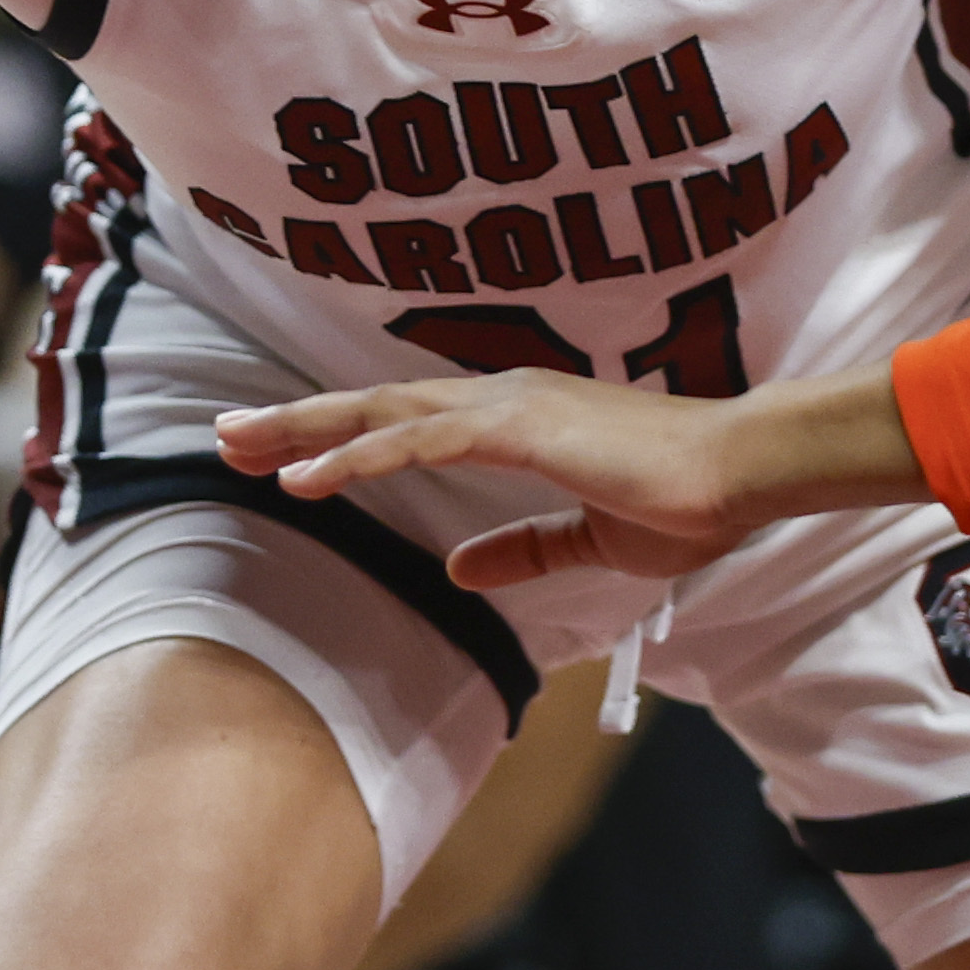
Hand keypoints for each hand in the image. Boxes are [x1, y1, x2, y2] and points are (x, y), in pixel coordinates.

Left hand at [213, 369, 924, 589]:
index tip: (280, 454)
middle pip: (375, 408)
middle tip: (226, 434)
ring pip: (381, 415)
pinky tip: (308, 479)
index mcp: (517, 419)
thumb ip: (527, 547)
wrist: (742, 474)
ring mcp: (507, 407)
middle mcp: (501, 399)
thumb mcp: (590, 538)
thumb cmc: (685, 502)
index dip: (339, 436)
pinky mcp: (518, 427)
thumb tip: (464, 569)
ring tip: (240, 448)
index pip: (406, 425)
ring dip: (306, 430)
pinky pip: (418, 444)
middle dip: (297, 422)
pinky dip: (357, 457)